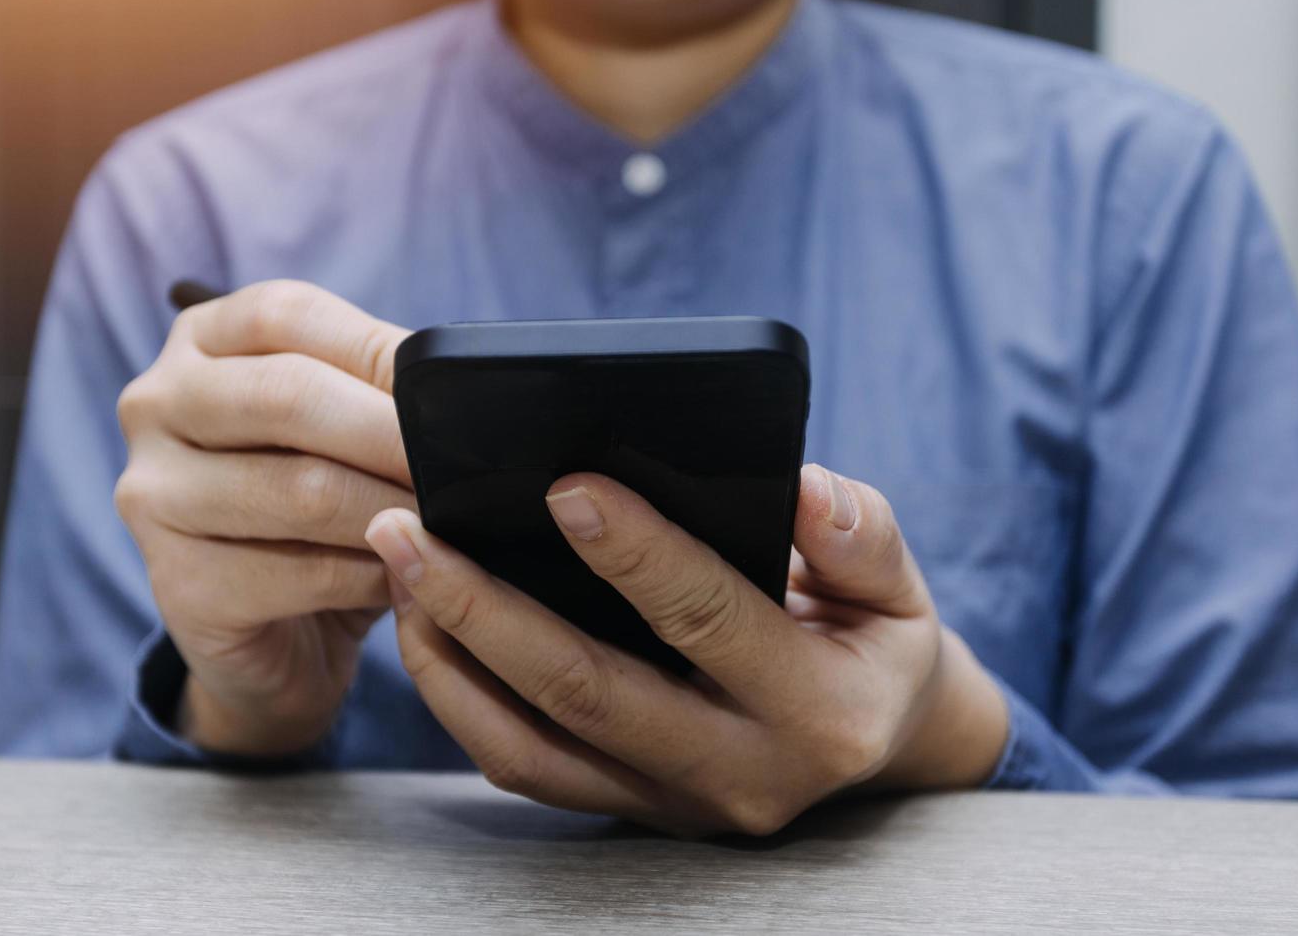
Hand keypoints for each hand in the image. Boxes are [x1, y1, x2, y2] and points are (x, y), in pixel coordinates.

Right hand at [115, 280, 412, 756]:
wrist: (280, 640)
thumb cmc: (321, 513)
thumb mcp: (346, 431)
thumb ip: (379, 391)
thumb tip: (454, 390)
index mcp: (199, 342)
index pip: (287, 315)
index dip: (380, 353)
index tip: (449, 400)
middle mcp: (155, 406)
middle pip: (289, 395)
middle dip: (393, 435)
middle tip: (463, 467)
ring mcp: (154, 498)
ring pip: (302, 490)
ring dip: (394, 513)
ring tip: (446, 526)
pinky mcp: (180, 588)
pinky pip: (304, 574)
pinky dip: (375, 576)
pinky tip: (403, 580)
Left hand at [364, 466, 1008, 835]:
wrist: (878, 747)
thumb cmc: (877, 644)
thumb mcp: (900, 588)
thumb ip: (861, 536)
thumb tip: (799, 491)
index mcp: (819, 711)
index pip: (710, 620)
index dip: (636, 555)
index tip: (564, 486)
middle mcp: (741, 774)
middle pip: (587, 694)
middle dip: (485, 608)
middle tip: (410, 528)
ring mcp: (675, 806)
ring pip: (531, 747)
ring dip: (448, 657)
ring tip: (397, 569)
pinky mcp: (628, 811)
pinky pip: (522, 766)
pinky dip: (460, 698)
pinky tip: (423, 624)